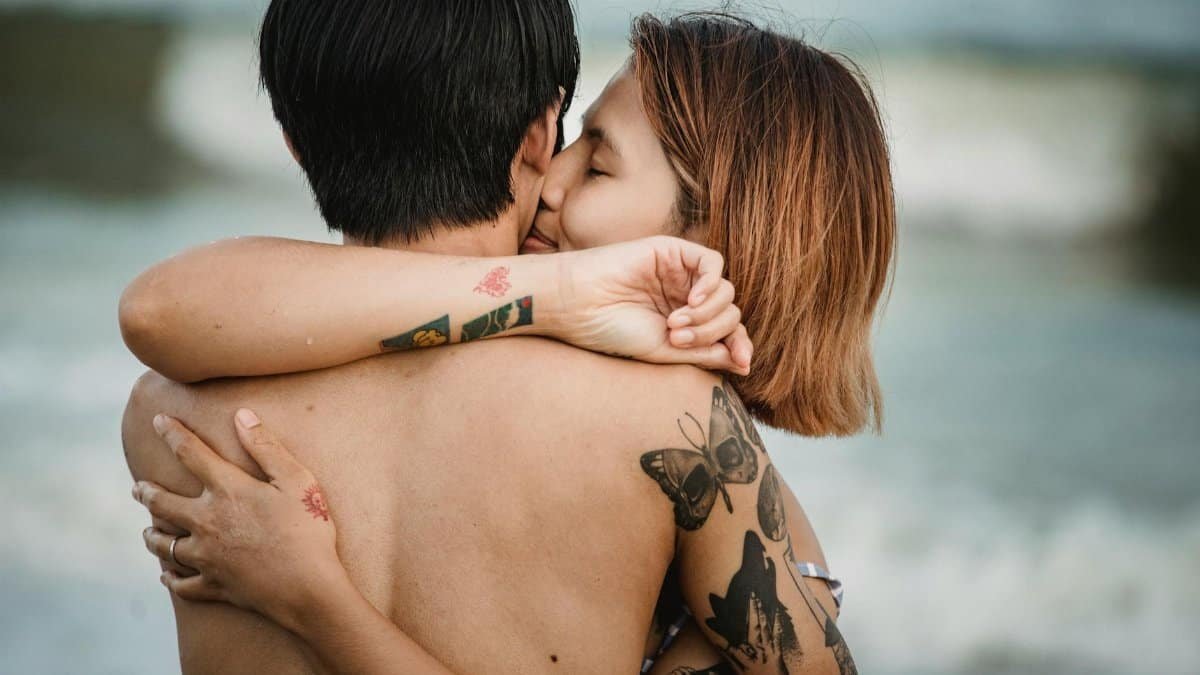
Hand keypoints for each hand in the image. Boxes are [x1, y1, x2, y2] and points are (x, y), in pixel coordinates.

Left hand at [133, 409, 345, 632]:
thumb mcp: (296, 480)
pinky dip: (170, 579)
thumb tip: (242, 415)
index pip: (190, 453)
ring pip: (164, 545)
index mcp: (227, 491)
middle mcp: (207, 522)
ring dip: (152, 536)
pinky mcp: (213, 585)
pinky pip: (181, 584)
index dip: (172, 433)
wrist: (307, 588)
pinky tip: (165, 576)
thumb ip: (266, 447)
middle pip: (163, 503)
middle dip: (147, 492)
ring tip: (147, 531)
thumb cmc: (308, 530)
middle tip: (137, 488)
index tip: (158, 420)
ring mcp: (206, 557)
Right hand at [555, 236, 752, 374]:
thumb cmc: (612, 331)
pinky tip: (691, 301)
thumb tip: (745, 361)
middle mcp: (686, 297)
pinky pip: (713, 263)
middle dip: (713, 331)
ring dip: (707, 313)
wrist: (579, 305)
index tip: (742, 361)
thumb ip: (706, 353)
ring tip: (674, 324)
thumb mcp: (664, 352)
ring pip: (725, 291)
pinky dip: (710, 284)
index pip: (727, 331)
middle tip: (677, 338)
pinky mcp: (674, 251)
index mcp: (685, 323)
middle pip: (730, 313)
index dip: (739, 344)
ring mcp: (681, 274)